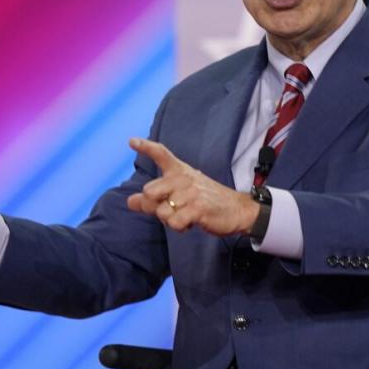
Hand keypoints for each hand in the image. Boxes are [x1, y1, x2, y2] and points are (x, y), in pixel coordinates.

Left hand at [126, 138, 257, 236]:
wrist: (238, 210)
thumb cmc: (207, 202)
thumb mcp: (180, 196)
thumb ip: (153, 199)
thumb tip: (130, 201)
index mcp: (180, 172)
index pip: (161, 154)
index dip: (145, 147)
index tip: (132, 141)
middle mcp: (183, 178)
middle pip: (149, 191)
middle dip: (155, 206)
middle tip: (172, 209)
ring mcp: (191, 193)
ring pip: (161, 211)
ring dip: (171, 220)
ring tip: (186, 216)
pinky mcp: (198, 208)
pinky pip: (174, 222)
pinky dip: (179, 227)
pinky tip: (190, 223)